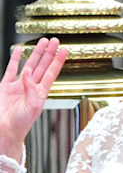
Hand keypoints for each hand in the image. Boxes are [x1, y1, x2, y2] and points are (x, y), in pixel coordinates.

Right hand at [0, 38, 67, 160]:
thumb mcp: (31, 107)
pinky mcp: (5, 87)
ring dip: (36, 54)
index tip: (65, 50)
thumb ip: (31, 89)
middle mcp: (31, 88)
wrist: (3, 131)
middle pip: (43, 66)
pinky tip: (19, 51)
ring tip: (42, 42)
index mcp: (40, 93)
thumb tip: (28, 73)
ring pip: (29, 65)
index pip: (52, 72)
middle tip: (55, 41)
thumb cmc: (20, 125)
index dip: (58, 61)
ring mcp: (18, 86)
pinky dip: (15, 60)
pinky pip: (11, 70)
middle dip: (49, 53)